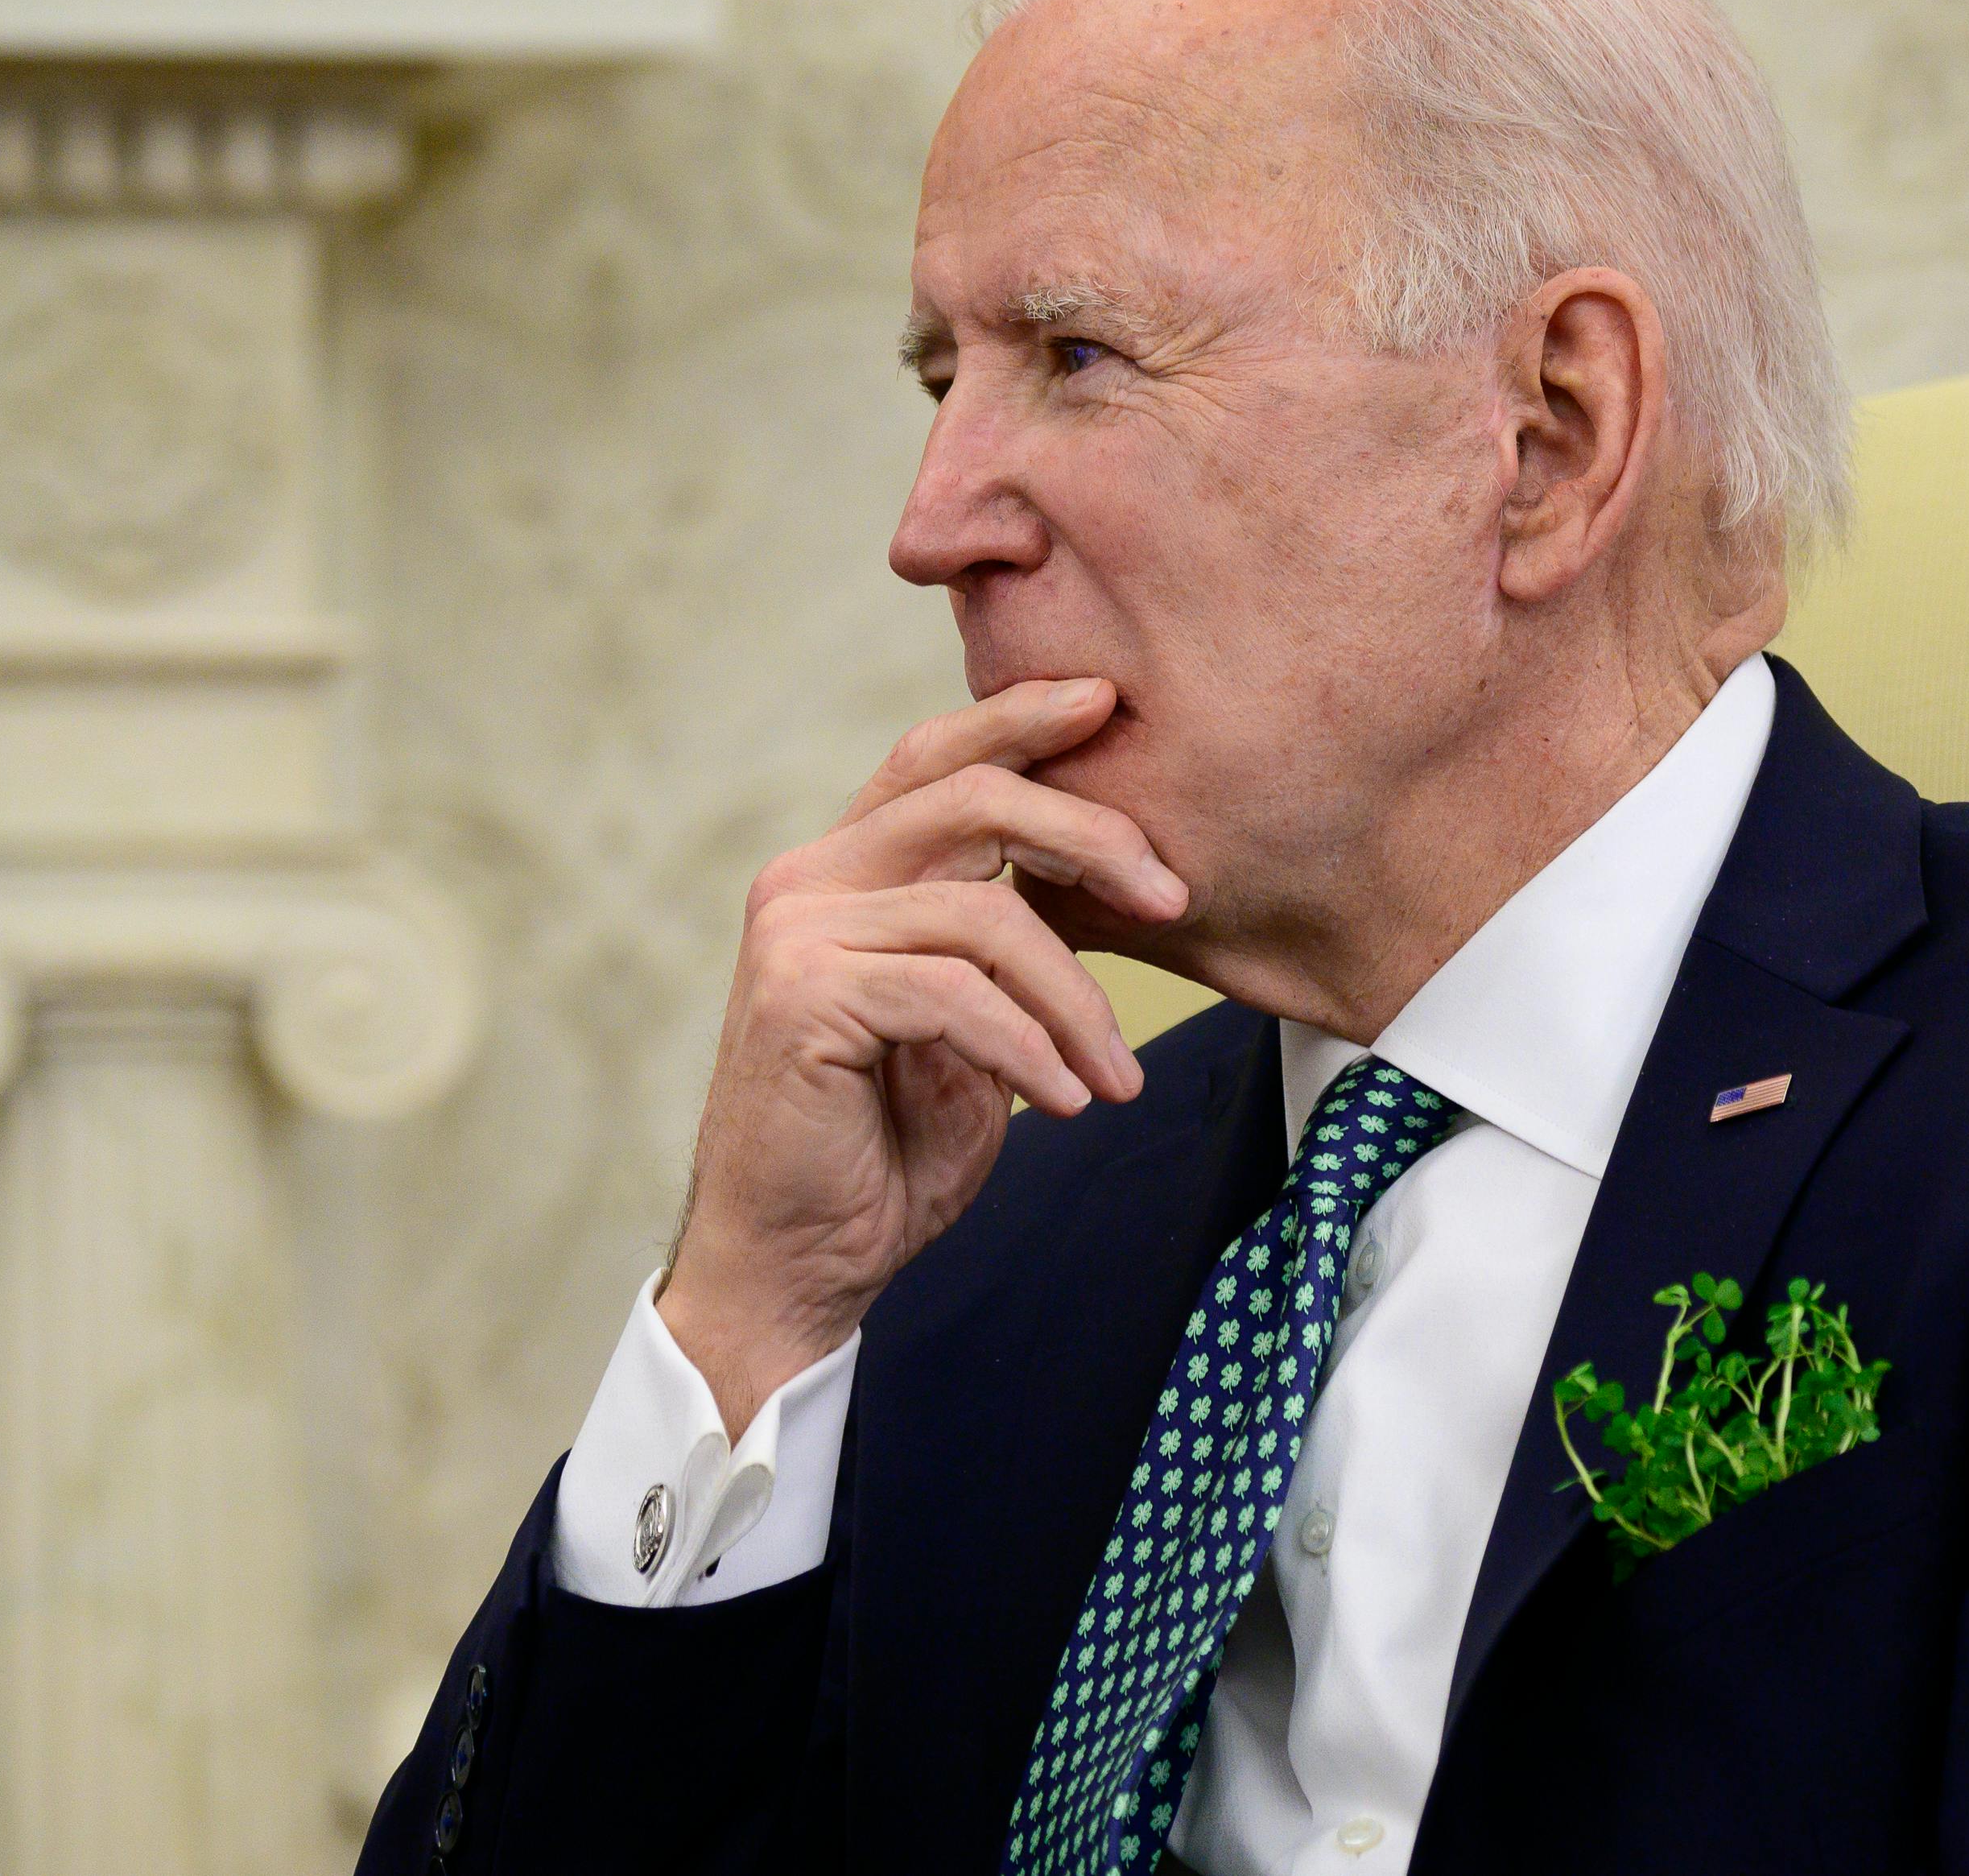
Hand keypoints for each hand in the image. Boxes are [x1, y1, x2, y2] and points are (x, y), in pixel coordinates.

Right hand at [659, 678, 1189, 1434]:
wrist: (795, 1265)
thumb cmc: (883, 1151)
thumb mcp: (963, 1026)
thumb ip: (997, 942)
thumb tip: (1099, 874)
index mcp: (841, 870)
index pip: (935, 759)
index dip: (1020, 718)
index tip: (1108, 704)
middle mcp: (807, 880)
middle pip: (972, 799)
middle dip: (1091, 836)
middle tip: (1173, 898)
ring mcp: (796, 933)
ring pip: (984, 914)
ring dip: (1077, 1001)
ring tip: (1115, 1076)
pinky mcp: (804, 997)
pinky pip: (957, 995)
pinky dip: (1030, 1050)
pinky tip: (1062, 1100)